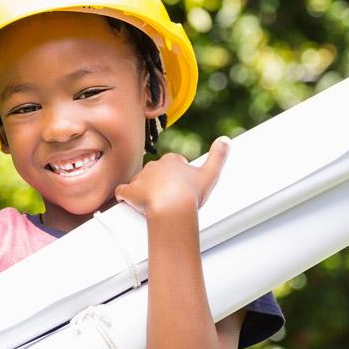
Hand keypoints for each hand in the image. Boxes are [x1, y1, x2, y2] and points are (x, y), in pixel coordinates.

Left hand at [114, 136, 229, 216]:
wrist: (172, 209)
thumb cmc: (191, 193)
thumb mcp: (210, 174)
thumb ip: (218, 156)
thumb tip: (225, 140)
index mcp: (171, 160)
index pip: (173, 163)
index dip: (178, 175)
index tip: (183, 186)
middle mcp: (154, 166)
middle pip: (156, 172)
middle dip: (161, 182)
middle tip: (170, 197)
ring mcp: (140, 179)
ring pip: (140, 181)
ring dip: (144, 189)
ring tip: (154, 203)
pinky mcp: (129, 192)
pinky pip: (122, 191)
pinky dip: (124, 195)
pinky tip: (126, 201)